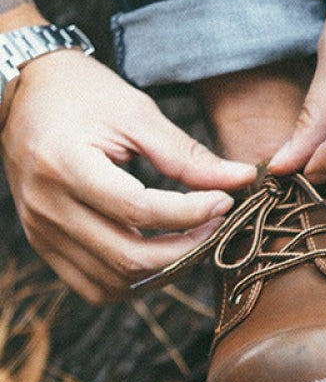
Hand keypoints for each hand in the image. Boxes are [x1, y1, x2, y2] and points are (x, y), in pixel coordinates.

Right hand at [1, 51, 256, 302]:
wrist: (26, 95)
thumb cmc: (85, 96)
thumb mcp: (138, 114)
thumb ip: (188, 154)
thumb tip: (243, 179)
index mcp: (65, 166)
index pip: (138, 211)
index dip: (191, 213)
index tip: (225, 200)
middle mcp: (47, 207)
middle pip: (128, 257)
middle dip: (186, 249)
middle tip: (217, 224)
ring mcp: (41, 232)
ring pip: (114, 282)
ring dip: (165, 270)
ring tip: (194, 238)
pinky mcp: (45, 245)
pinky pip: (94, 287)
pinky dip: (135, 280)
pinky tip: (161, 253)